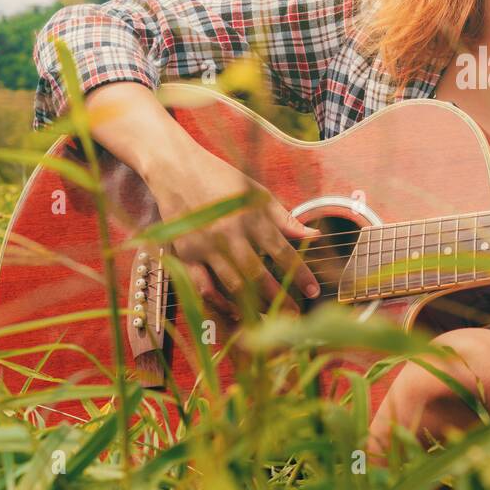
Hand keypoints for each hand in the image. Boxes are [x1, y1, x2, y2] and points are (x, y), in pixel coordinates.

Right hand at [144, 143, 321, 319]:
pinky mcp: (185, 253)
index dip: (300, 274)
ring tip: (269, 320)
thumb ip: (284, 218)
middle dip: (279, 298)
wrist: (175, 168)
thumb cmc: (221, 179)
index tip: (313, 292)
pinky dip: (219, 302)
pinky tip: (234, 311)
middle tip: (294, 316)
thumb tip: (314, 235)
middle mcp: (230, 232)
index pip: (282, 251)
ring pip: (232, 284)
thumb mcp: (257, 192)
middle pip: (258, 274)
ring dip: (253, 306)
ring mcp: (205, 245)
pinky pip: (203, 286)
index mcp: (251, 215)